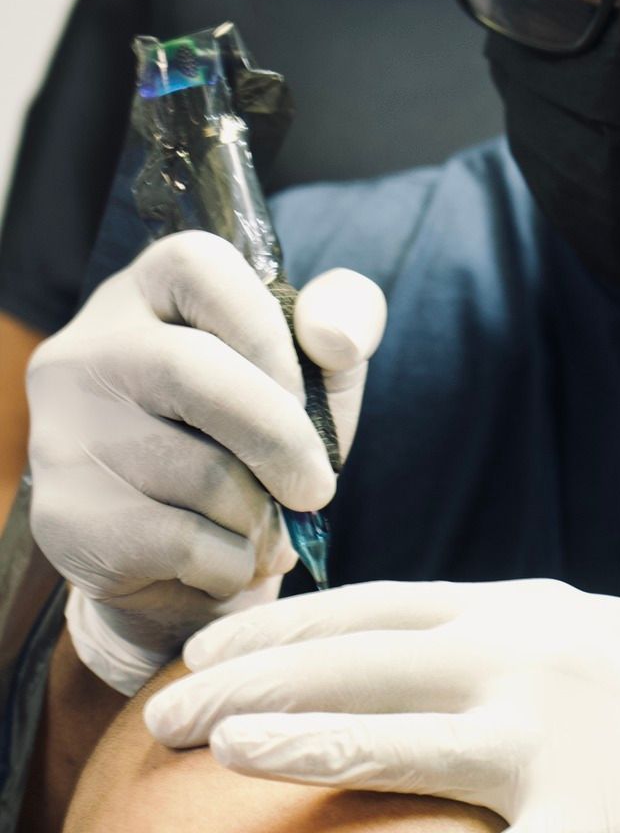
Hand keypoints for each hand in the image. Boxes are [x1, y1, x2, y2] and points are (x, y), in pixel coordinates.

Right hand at [27, 235, 385, 694]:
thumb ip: (344, 321)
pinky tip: (221, 563)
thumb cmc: (252, 444)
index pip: (199, 266)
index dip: (265, 332)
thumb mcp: (313, 372)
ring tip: (260, 531)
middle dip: (280, 440)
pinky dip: (232, 566)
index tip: (297, 392)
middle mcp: (85, 352)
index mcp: (144, 294)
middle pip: (191, 373)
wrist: (175, 564)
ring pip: (199, 474)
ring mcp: (63, 435)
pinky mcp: (67, 519)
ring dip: (260, 518)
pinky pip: (183, 544)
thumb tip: (334, 333)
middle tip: (315, 489)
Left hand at [142, 578, 619, 832]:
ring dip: (316, 746)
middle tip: (166, 717)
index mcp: (516, 613)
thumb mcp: (573, 626)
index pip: (372, 610)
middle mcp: (524, 663)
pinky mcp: (601, 827)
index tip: (201, 656)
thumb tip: (376, 643)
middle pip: (368, 668)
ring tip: (228, 756)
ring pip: (417, 743)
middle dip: (258, 687)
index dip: (278, 631)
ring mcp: (560, 743)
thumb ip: (481, 632)